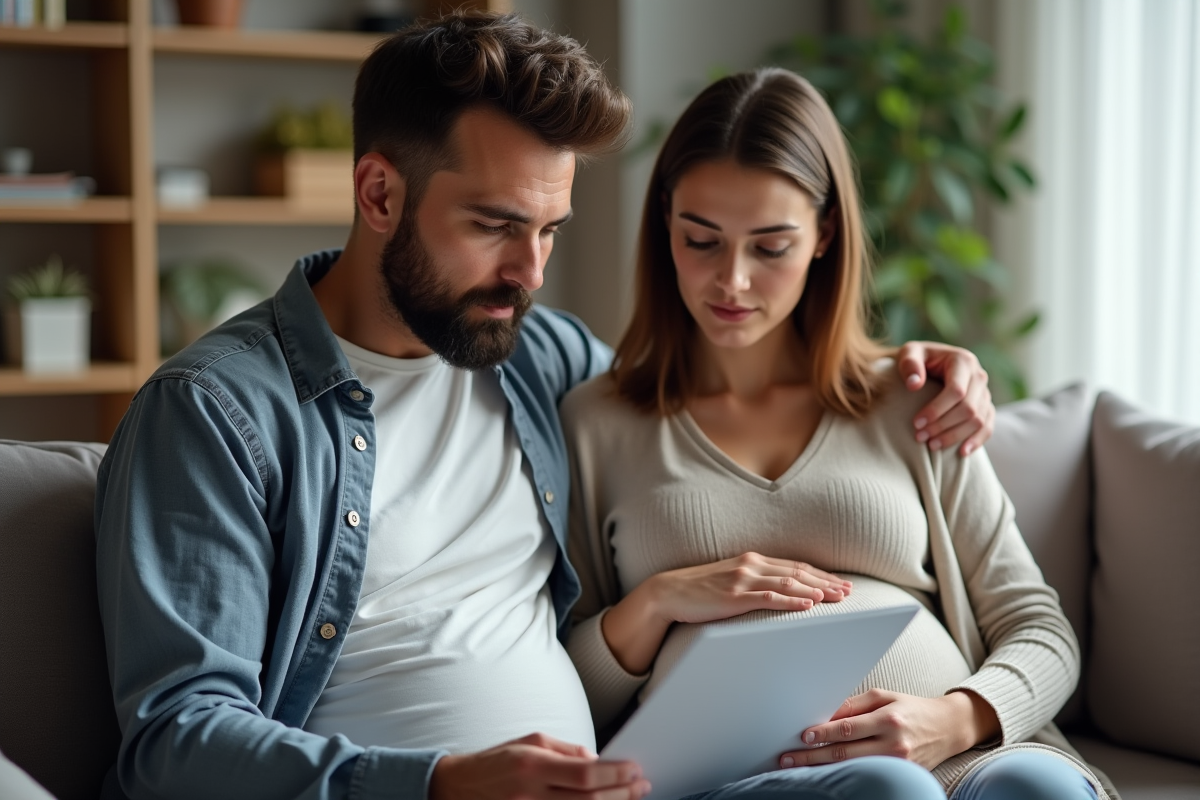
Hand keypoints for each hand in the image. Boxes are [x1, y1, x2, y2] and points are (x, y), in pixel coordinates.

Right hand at [429, 733, 650, 799]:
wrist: (456, 788)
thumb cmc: (496, 763)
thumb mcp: (529, 742)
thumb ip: (565, 751)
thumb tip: (596, 761)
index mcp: (532, 765)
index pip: (584, 774)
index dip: (614, 774)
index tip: (634, 769)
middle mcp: (530, 794)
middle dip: (621, 794)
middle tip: (642, 785)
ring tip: (631, 799)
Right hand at [646, 552, 849, 624]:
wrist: (667, 593)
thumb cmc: (698, 590)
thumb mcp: (729, 580)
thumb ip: (752, 582)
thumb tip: (776, 592)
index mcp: (752, 561)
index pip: (795, 566)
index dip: (820, 575)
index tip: (840, 583)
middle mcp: (751, 565)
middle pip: (798, 572)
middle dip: (826, 582)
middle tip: (849, 592)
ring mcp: (742, 580)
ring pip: (788, 583)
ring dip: (816, 591)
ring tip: (837, 598)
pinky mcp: (734, 596)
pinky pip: (769, 598)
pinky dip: (791, 600)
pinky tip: (808, 605)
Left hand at [778, 689, 1000, 770]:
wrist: (947, 728)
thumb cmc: (910, 708)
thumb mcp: (884, 697)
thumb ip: (854, 706)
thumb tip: (825, 716)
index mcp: (888, 719)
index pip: (848, 728)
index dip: (823, 733)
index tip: (803, 736)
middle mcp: (894, 743)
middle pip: (846, 753)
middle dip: (814, 757)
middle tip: (788, 758)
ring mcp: (899, 763)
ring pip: (854, 769)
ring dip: (824, 770)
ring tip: (798, 770)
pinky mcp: (902, 775)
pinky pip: (868, 776)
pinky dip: (846, 777)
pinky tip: (827, 777)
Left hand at [896, 341, 994, 456]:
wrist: (930, 362)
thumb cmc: (918, 359)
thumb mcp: (909, 353)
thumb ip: (909, 364)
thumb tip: (914, 385)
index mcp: (963, 361)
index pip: (956, 390)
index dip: (937, 410)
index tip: (916, 423)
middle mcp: (979, 376)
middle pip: (968, 408)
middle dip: (943, 426)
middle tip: (920, 437)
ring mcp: (985, 392)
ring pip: (978, 420)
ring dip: (955, 436)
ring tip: (932, 445)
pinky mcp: (986, 406)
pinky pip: (988, 426)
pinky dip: (977, 440)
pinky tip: (961, 452)